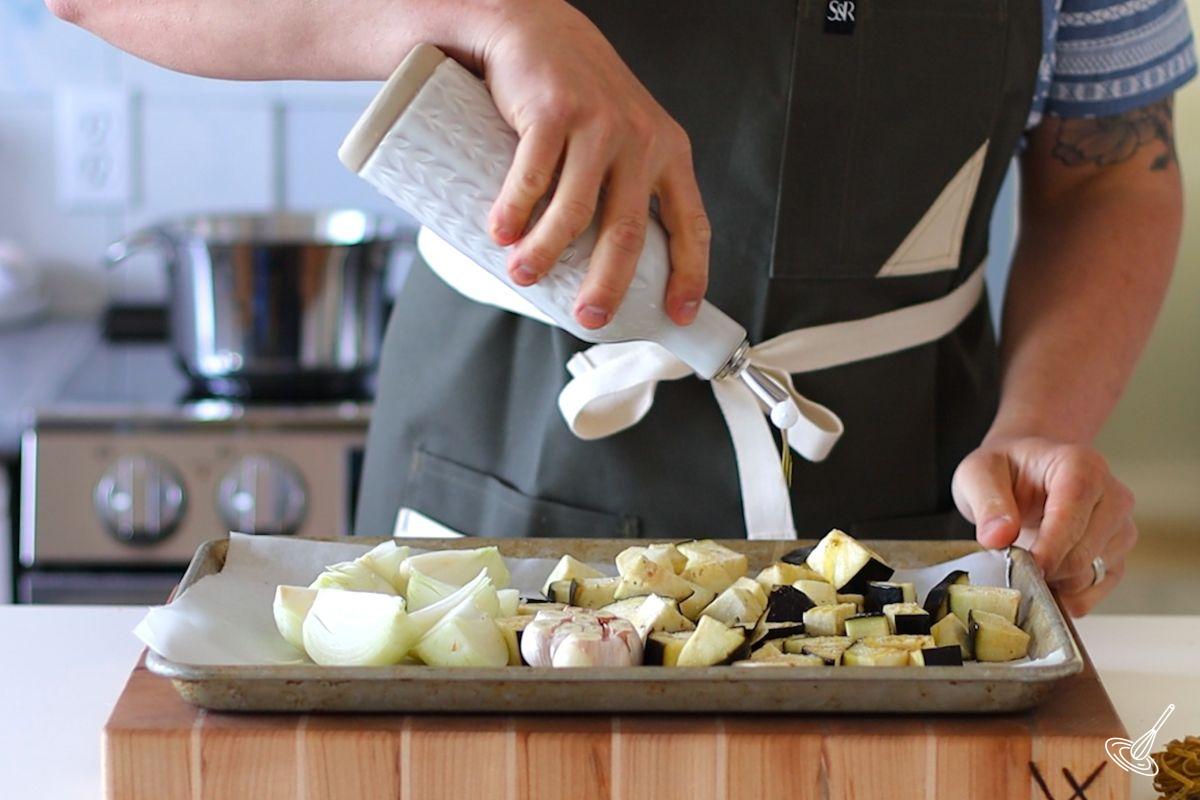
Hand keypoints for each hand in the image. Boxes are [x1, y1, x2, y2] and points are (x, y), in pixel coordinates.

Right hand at [478, 0, 709, 328]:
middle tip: (590, 316)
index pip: (691, 223)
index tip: (679, 313)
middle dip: (608, 283)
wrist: (535, 28)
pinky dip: (515, 210)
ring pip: (578, 209)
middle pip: (629, 230)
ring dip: (547, 251)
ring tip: (524, 275)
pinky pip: (535, 174)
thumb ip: (622, 187)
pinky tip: (501, 232)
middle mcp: (641, 140)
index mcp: (668, 153)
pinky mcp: (555, 111)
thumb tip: (604, 265)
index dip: (690, 273)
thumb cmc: (576, 96)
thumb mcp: (621, 136)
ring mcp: (600, 124)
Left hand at [951, 436, 1136, 615]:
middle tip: (1010, 563)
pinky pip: (1096, 590)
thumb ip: (987, 502)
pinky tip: (1043, 577)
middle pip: (1082, 555)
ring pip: (1089, 577)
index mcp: (1081, 467)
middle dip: (1043, 568)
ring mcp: (1121, 528)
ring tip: (1024, 561)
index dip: (1047, 549)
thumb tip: (997, 538)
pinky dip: (1066, 594)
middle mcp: (1113, 496)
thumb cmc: (1006, 470)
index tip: (1020, 566)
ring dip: (1052, 581)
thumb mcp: (979, 474)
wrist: (1028, 472)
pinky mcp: (1117, 555)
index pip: (1072, 516)